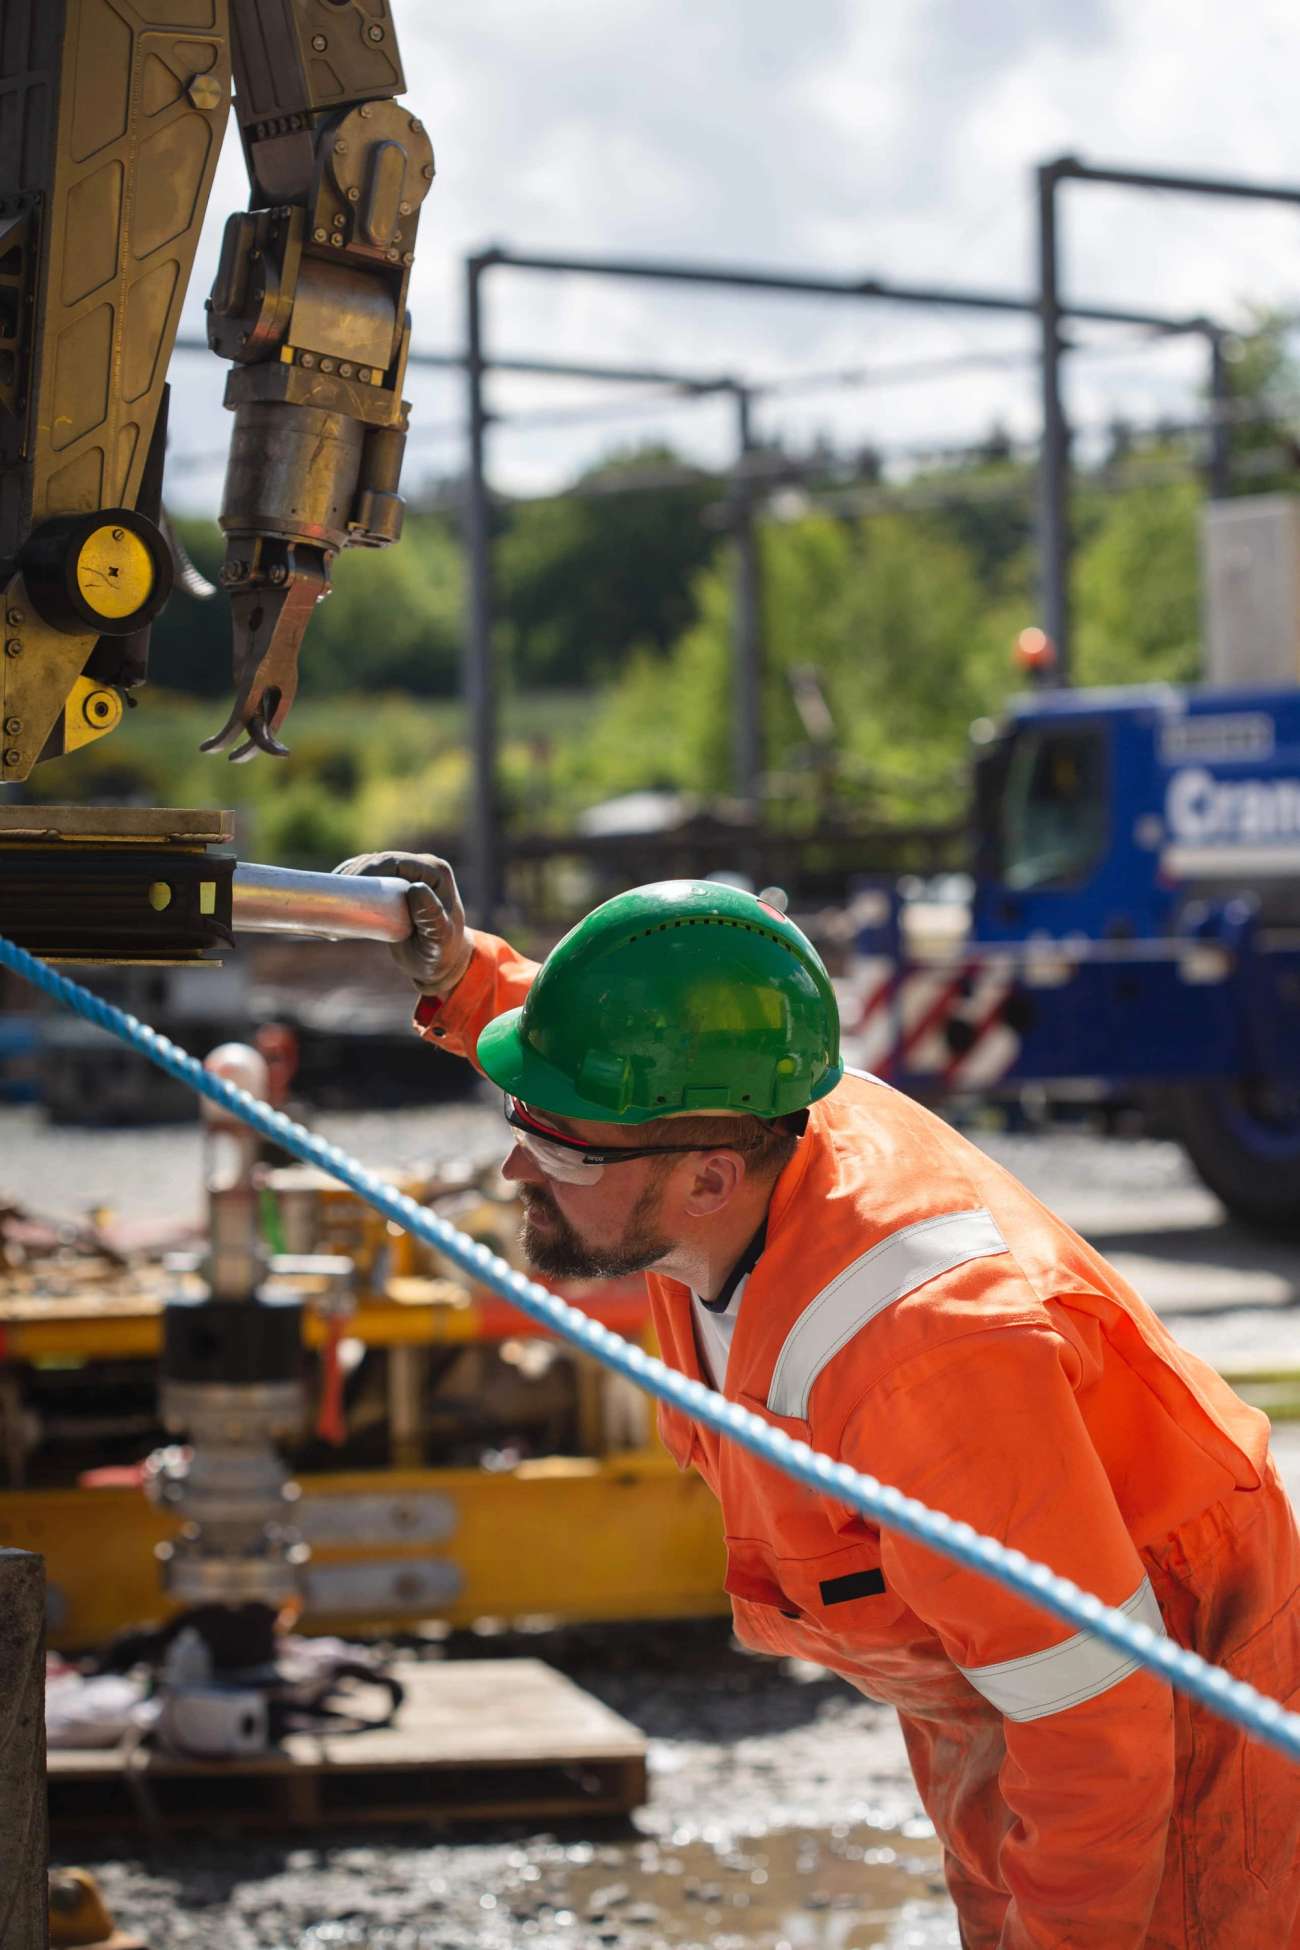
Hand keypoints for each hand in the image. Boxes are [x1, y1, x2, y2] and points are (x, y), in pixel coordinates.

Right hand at [332, 851, 474, 995]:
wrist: (440, 962)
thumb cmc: (441, 953)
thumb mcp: (438, 938)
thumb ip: (432, 916)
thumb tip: (415, 888)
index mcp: (435, 872)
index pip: (395, 862)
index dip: (368, 869)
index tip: (347, 888)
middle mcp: (422, 867)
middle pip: (379, 861)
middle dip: (353, 874)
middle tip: (333, 898)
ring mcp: (407, 874)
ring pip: (369, 866)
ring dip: (347, 878)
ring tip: (330, 900)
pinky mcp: (394, 884)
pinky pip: (367, 877)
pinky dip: (349, 884)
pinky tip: (335, 898)